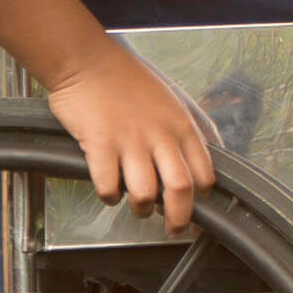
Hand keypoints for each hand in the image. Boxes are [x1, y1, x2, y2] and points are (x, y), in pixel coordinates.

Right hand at [45, 39, 215, 234]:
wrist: (88, 63)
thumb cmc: (126, 81)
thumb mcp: (168, 102)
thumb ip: (178, 132)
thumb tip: (189, 162)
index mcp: (181, 126)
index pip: (204, 172)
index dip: (202, 197)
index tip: (197, 207)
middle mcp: (160, 136)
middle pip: (180, 190)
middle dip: (179, 218)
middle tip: (173, 230)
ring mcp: (130, 142)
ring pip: (144, 194)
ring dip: (141, 209)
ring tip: (136, 207)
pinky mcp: (100, 145)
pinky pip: (108, 186)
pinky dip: (109, 196)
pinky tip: (108, 191)